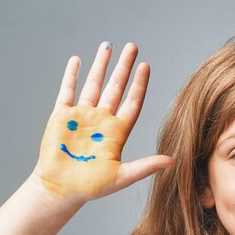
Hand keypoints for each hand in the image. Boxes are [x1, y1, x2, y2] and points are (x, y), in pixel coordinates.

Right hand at [32, 42, 173, 201]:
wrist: (61, 189)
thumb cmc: (92, 187)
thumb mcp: (123, 176)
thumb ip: (146, 166)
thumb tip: (173, 161)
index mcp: (117, 132)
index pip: (132, 102)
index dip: (140, 85)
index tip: (146, 66)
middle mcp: (102, 120)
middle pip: (116, 87)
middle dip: (124, 67)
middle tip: (133, 46)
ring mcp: (82, 116)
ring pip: (94, 84)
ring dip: (101, 65)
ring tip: (108, 45)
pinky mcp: (61, 116)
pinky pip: (68, 90)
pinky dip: (72, 75)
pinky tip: (78, 60)